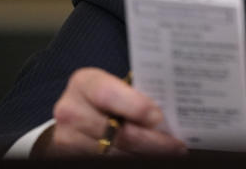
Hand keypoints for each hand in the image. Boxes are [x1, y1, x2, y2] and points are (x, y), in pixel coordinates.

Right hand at [35, 67, 186, 156]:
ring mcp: (68, 138)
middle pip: (116, 133)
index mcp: (85, 83)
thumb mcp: (115, 85)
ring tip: (170, 153)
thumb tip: (173, 106)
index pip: (108, 95)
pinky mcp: (71, 156)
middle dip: (151, 141)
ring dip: (146, 156)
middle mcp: (71, 111)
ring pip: (114, 154)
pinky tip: (150, 158)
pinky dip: (133, 160)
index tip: (158, 117)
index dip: (135, 107)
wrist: (75, 114)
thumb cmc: (106, 95)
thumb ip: (136, 94)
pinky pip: (106, 162)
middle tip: (177, 145)